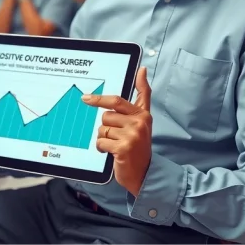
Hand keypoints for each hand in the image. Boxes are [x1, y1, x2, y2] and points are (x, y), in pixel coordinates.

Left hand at [83, 67, 151, 195]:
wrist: (144, 174)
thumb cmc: (138, 146)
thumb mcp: (141, 122)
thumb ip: (141, 97)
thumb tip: (142, 70)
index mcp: (143, 115)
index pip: (124, 99)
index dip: (113, 93)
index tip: (100, 90)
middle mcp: (140, 123)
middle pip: (106, 115)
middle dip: (106, 127)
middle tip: (116, 137)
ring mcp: (132, 135)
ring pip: (102, 129)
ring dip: (104, 139)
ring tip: (116, 145)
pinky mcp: (124, 147)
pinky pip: (101, 141)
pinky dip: (102, 149)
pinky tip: (112, 153)